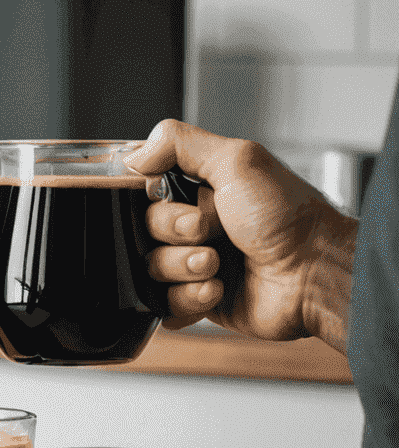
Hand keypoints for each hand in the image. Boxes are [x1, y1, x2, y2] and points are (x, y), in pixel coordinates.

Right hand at [126, 120, 356, 350]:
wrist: (313, 274)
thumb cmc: (288, 219)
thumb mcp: (238, 161)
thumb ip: (180, 143)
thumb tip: (135, 155)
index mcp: (200, 188)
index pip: (143, 189)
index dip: (152, 198)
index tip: (177, 198)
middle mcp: (194, 224)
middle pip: (141, 230)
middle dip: (174, 233)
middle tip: (208, 231)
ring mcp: (192, 263)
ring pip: (149, 268)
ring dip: (183, 266)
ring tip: (217, 264)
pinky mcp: (195, 299)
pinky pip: (163, 304)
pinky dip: (188, 297)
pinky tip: (217, 288)